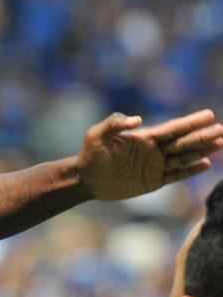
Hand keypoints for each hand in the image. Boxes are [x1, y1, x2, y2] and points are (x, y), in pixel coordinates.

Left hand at [78, 110, 222, 201]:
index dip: (191, 122)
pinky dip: (190, 170)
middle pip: (183, 142)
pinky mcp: (153, 181)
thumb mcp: (96, 135)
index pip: (172, 128)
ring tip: (221, 143)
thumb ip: (114, 124)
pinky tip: (205, 164)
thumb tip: (138, 119)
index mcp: (144, 137)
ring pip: (184, 157)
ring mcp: (155, 165)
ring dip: (202, 151)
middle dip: (203, 136)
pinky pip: (176, 175)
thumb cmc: (90, 154)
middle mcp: (153, 150)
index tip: (210, 115)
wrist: (86, 179)